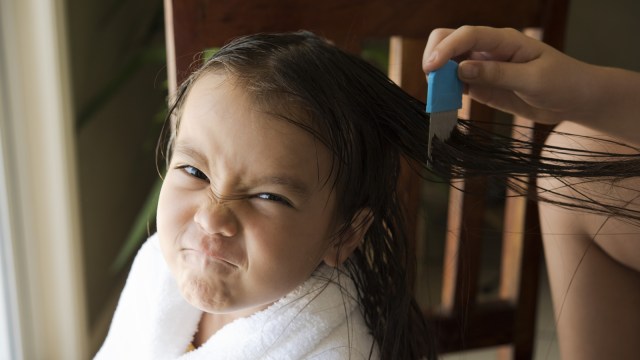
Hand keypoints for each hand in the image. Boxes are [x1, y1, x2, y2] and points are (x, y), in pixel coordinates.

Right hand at [422, 26, 595, 124]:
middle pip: (450, 40)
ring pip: (448, 63)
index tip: (431, 68)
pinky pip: (456, 84)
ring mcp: (483, 67)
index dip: (446, 49)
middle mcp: (489, 49)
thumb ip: (497, 73)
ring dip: (438, 78)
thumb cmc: (563, 82)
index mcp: (504, 40)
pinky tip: (446, 103)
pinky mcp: (481, 85)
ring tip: (437, 98)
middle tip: (432, 83)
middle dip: (435, 57)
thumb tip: (461, 69)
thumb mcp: (534, 79)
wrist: (575, 99)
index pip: (467, 35)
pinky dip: (446, 92)